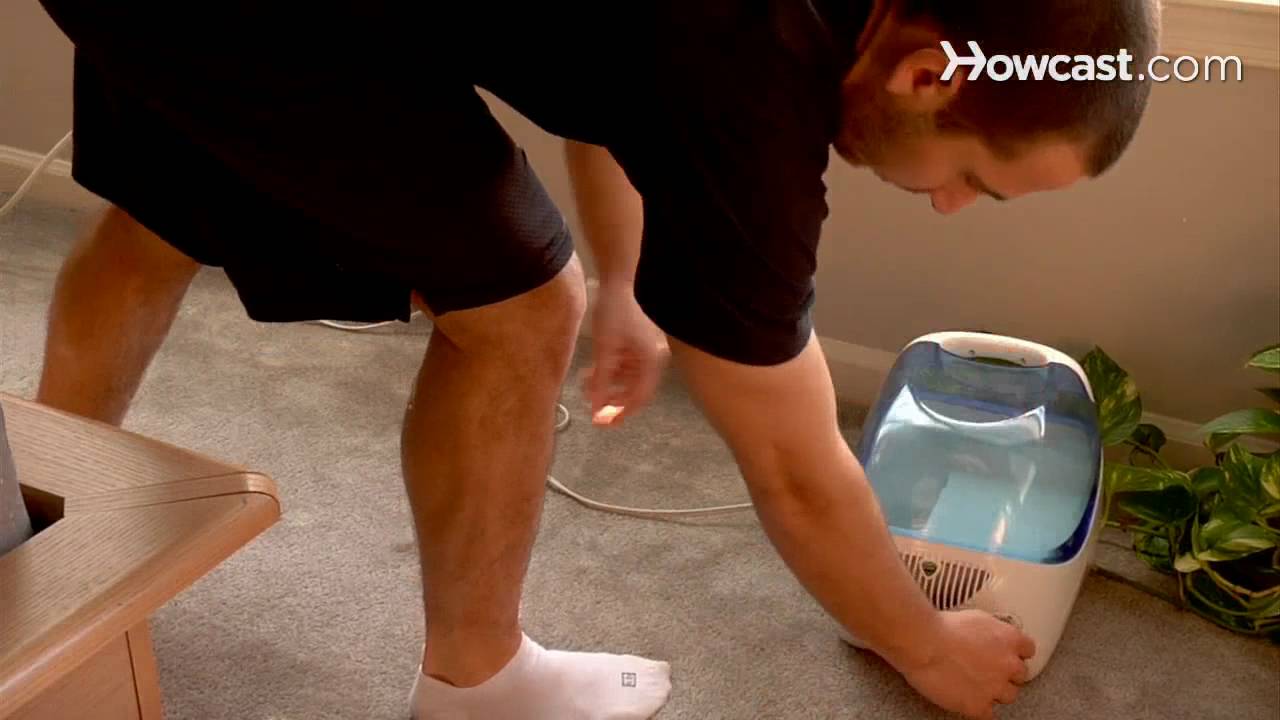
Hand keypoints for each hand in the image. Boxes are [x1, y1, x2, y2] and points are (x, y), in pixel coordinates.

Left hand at [585, 281, 667, 424]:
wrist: (617, 281)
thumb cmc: (615, 311)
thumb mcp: (605, 349)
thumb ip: (601, 380)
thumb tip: (596, 405)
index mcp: (651, 362)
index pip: (640, 398)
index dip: (622, 413)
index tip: (605, 424)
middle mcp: (651, 360)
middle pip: (633, 391)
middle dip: (611, 401)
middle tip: (593, 412)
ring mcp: (643, 353)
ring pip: (625, 380)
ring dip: (606, 386)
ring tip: (585, 388)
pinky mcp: (634, 346)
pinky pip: (622, 367)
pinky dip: (607, 373)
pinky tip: (590, 374)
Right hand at [892, 610, 1035, 719]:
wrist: (924, 643)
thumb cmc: (942, 626)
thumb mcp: (975, 617)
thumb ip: (992, 630)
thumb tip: (991, 637)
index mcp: (1010, 639)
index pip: (1028, 649)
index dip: (1015, 652)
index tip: (1006, 653)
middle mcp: (1009, 664)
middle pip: (1020, 675)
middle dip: (1006, 672)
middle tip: (987, 669)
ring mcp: (996, 687)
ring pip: (1008, 696)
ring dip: (995, 691)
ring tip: (975, 684)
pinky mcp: (979, 706)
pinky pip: (989, 714)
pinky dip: (980, 708)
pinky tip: (968, 698)